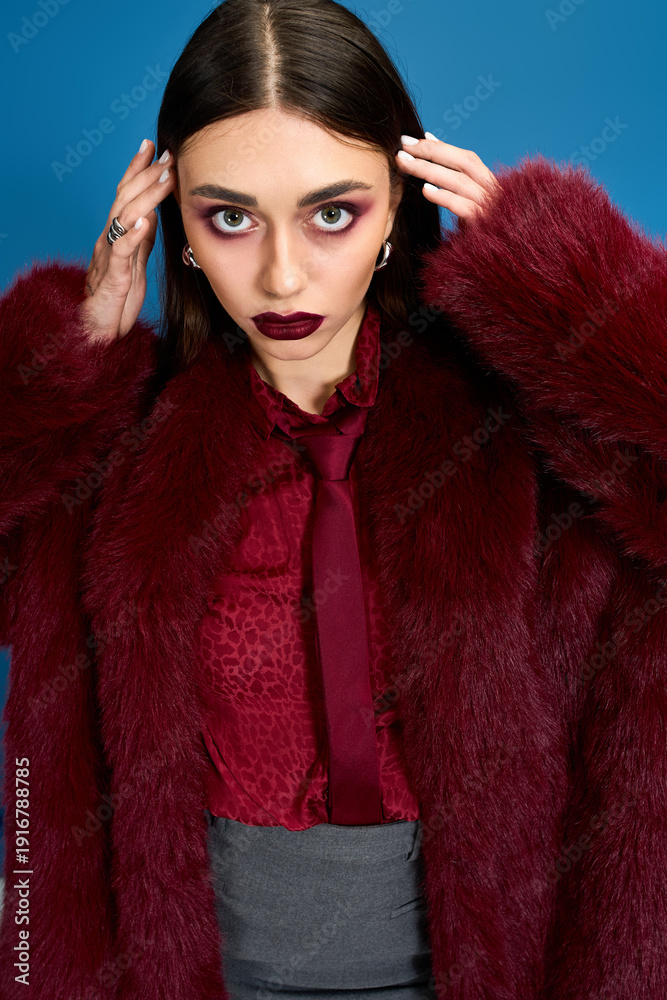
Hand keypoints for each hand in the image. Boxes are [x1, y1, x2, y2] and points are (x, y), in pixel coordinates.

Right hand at [79, 139, 177, 342]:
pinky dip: (133, 234)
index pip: (126, 194)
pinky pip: (122, 251)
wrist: (98, 329)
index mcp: (117, 235)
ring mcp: (111, 256)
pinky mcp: (114, 276)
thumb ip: (141, 239)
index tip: (152, 145)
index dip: (137, 168)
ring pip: (125, 217)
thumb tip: (152, 215)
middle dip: (146, 174)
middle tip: (167, 155)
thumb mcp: (135, 263)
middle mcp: (110, 239)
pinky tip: (145, 220)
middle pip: (125, 198)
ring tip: (165, 178)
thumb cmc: (116, 299)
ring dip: (147, 195)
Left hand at [395, 134, 499, 223]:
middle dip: (430, 152)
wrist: (497, 260)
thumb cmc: (475, 226)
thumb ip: (451, 169)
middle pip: (462, 163)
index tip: (408, 140)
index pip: (464, 157)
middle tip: (402, 148)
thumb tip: (430, 137)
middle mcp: (493, 190)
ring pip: (459, 182)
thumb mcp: (465, 197)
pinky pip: (463, 206)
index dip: (436, 146)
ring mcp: (490, 207)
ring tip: (404, 164)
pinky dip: (444, 196)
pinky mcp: (484, 224)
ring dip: (429, 171)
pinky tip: (425, 191)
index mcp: (489, 182)